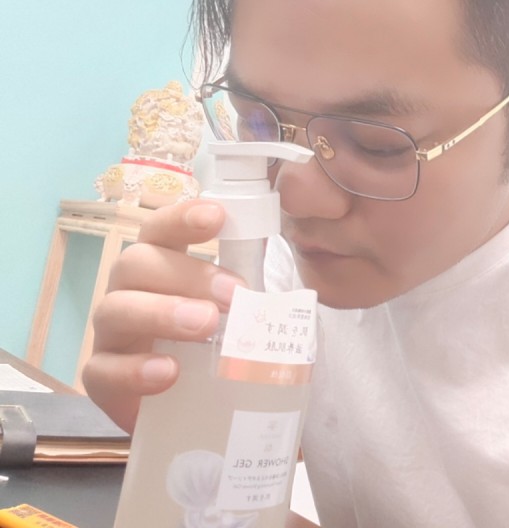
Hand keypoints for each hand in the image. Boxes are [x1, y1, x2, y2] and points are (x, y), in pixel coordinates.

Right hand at [82, 199, 238, 432]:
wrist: (186, 410)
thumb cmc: (210, 348)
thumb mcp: (231, 317)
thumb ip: (247, 298)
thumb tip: (289, 295)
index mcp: (160, 266)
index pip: (161, 229)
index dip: (182, 217)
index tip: (217, 216)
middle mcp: (129, 291)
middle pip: (137, 262)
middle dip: (187, 273)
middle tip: (233, 294)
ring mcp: (111, 334)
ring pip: (117, 308)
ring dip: (162, 312)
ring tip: (205, 325)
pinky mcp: (102, 378)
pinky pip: (103, 369)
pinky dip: (135, 369)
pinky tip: (168, 373)